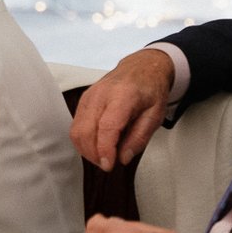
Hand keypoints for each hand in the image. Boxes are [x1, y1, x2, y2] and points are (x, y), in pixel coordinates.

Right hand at [70, 48, 174, 171]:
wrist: (141, 67)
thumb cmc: (150, 90)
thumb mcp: (155, 115)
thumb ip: (139, 138)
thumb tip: (123, 158)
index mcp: (123, 96)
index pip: (107, 126)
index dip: (105, 149)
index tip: (109, 165)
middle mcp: (101, 94)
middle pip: (86, 131)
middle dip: (94, 154)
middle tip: (109, 164)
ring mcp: (89, 96)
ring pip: (77, 131)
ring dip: (87, 150)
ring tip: (103, 156)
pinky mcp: (83, 101)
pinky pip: (76, 126)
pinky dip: (83, 141)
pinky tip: (97, 145)